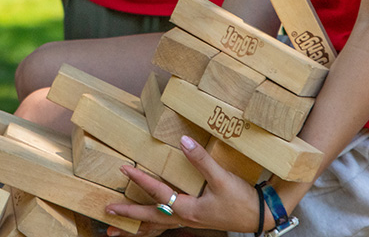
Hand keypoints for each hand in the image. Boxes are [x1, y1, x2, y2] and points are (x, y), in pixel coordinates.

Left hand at [104, 137, 291, 235]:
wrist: (261, 216)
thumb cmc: (242, 200)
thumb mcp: (222, 179)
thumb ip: (201, 160)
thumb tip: (183, 141)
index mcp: (188, 209)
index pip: (158, 192)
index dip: (140, 180)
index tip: (124, 169)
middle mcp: (185, 218)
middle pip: (150, 218)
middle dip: (128, 214)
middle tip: (107, 211)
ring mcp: (190, 221)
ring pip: (157, 225)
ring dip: (137, 226)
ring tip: (117, 231)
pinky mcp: (196, 219)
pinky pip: (168, 224)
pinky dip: (155, 224)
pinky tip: (150, 222)